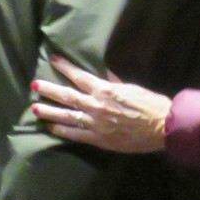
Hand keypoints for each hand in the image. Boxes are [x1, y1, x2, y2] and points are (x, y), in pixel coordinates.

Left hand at [31, 56, 169, 153]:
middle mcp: (96, 105)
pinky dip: (62, 130)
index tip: (53, 60)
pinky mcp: (98, 138)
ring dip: (49, 111)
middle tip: (35, 84)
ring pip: (66, 115)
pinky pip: (75, 134)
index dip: (65, 67)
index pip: (79, 76)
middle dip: (49, 89)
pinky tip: (52, 128)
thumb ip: (115, 83)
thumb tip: (103, 75)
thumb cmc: (153, 105)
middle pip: (66, 96)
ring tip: (35, 108)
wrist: (164, 127)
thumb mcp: (134, 89)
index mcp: (105, 90)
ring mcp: (95, 123)